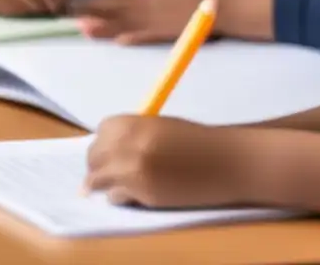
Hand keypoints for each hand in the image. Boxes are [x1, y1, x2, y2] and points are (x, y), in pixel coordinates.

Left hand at [71, 0, 210, 43]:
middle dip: (95, 15)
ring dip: (108, 26)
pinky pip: (154, 35)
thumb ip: (153, 9)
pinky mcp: (175, 31)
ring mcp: (164, 19)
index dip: (98, 5)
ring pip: (131, 22)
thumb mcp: (172, 1)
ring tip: (85, 28)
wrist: (228, 3)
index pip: (120, 1)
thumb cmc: (202, 2)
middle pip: (119, 11)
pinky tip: (122, 41)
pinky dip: (139, 37)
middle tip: (70, 17)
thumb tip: (128, 26)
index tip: (76, 7)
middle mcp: (154, 6)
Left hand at [86, 115, 249, 207]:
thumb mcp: (162, 127)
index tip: (112, 149)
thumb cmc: (199, 142)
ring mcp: (133, 171)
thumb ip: (136, 135)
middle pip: (94, 156)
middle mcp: (129, 145)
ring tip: (118, 184)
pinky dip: (121, 196)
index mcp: (135, 123)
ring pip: (97, 180)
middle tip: (110, 170)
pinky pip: (116, 196)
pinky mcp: (142, 194)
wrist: (225, 161)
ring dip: (104, 182)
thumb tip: (112, 149)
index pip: (102, 131)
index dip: (106, 140)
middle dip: (99, 163)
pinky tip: (135, 194)